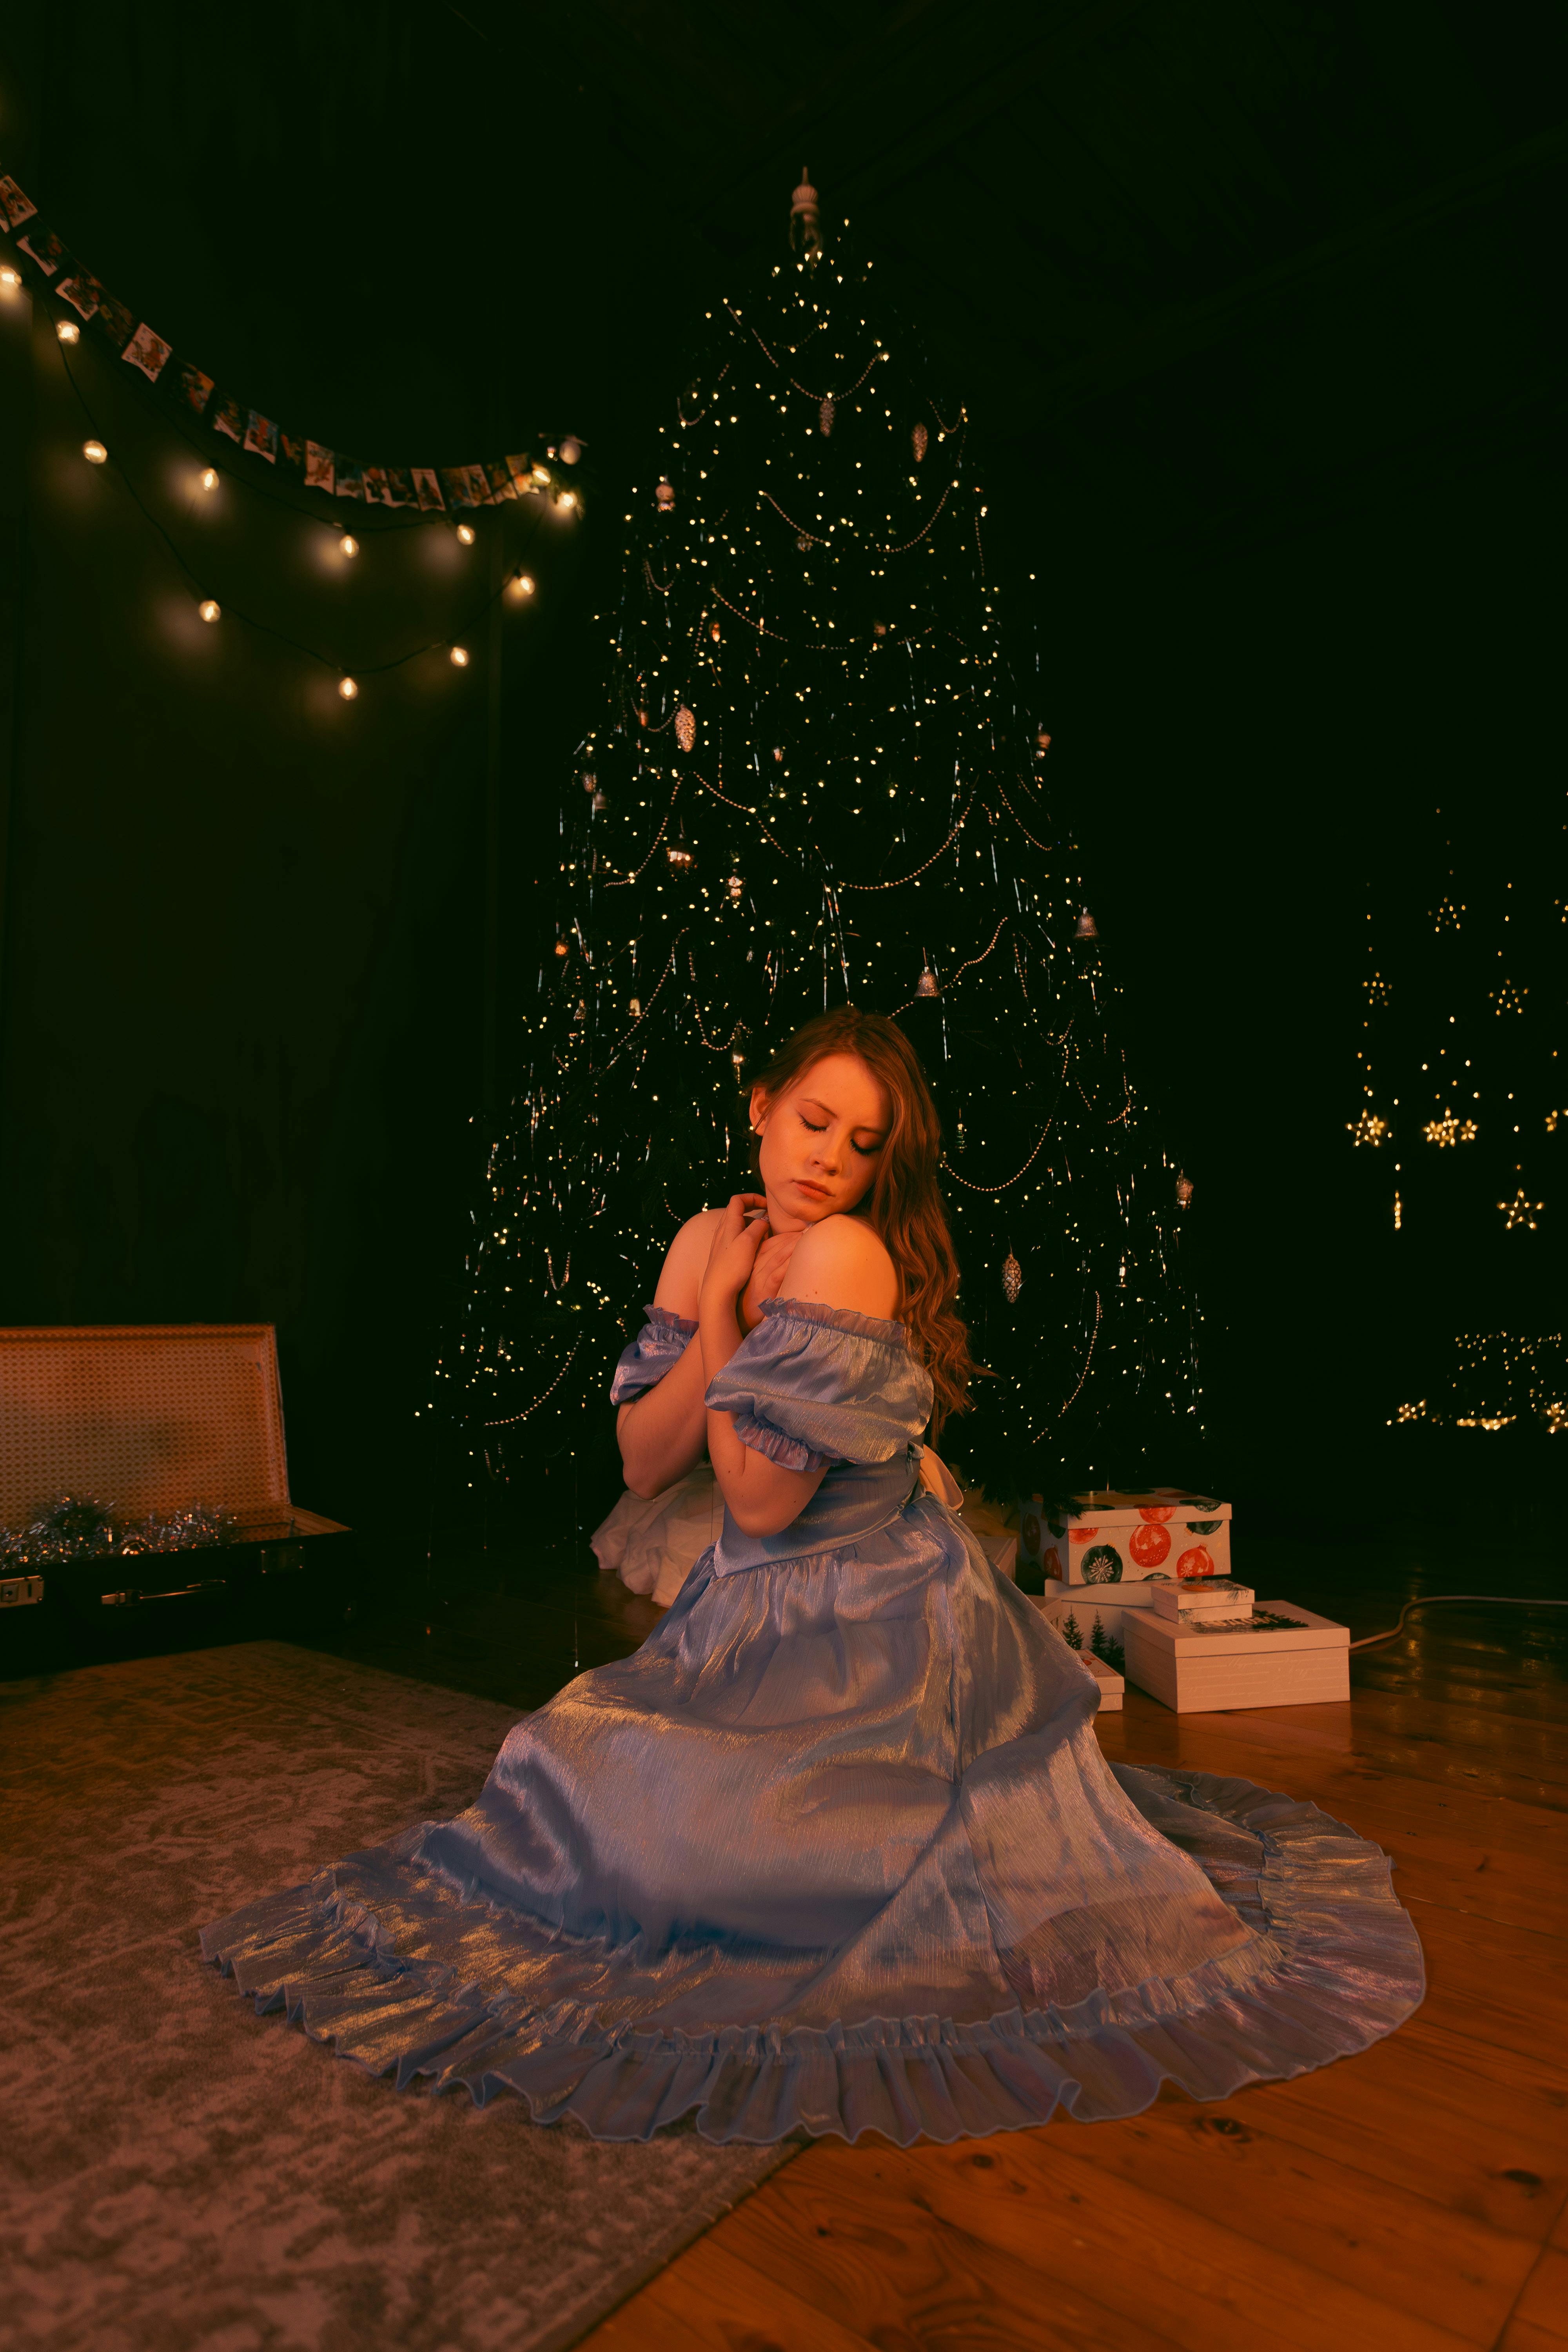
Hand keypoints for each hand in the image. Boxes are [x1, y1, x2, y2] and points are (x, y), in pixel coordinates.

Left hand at [699, 1194, 769, 1313]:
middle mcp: (722, 1230)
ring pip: (736, 1224)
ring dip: (750, 1223)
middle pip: (736, 1210)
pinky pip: (734, 1237)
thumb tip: (764, 1219)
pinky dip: (745, 1235)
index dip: (752, 1198)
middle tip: (767, 1216)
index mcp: (728, 1224)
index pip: (737, 1200)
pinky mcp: (722, 1254)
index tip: (767, 1205)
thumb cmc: (732, 1266)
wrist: (717, 1291)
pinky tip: (752, 1247)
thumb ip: (757, 1227)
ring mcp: (721, 1243)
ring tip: (762, 1232)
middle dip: (752, 1209)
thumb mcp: (748, 1242)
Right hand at [739, 1227, 800, 1333]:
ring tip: (804, 1238)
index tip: (799, 1230)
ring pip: (775, 1258)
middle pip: (773, 1247)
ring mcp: (758, 1280)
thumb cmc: (751, 1301)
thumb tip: (785, 1257)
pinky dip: (786, 1265)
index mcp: (752, 1263)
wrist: (737, 1321)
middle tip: (807, 1230)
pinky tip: (797, 1259)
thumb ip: (767, 1267)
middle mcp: (754, 1268)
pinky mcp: (763, 1293)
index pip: (768, 1243)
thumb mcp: (757, 1281)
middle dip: (790, 1238)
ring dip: (790, 1247)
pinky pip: (776, 1275)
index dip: (784, 1236)